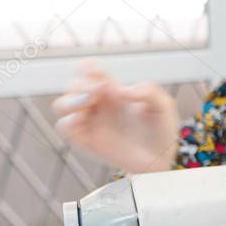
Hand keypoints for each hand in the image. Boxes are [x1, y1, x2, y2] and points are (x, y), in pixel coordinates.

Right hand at [52, 61, 180, 173]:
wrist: (160, 159)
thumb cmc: (161, 130)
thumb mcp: (163, 106)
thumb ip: (149, 91)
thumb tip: (123, 91)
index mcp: (112, 91)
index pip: (90, 71)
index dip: (87, 67)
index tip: (95, 71)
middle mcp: (97, 105)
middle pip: (73, 85)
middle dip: (81, 84)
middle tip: (100, 90)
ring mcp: (90, 122)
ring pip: (62, 104)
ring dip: (71, 100)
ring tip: (90, 102)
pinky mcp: (86, 141)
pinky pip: (64, 127)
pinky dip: (68, 120)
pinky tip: (84, 119)